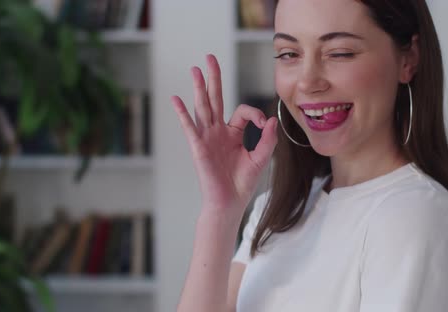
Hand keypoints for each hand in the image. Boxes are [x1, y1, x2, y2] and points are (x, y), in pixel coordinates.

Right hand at [172, 54, 277, 217]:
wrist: (229, 202)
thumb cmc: (242, 182)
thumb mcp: (261, 158)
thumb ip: (267, 139)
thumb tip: (271, 119)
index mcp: (233, 133)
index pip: (243, 112)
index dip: (256, 115)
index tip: (264, 126)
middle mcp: (218, 132)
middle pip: (215, 99)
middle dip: (213, 79)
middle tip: (209, 58)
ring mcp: (207, 138)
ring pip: (203, 108)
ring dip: (199, 89)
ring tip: (195, 70)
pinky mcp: (199, 148)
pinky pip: (190, 127)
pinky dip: (182, 113)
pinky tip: (176, 98)